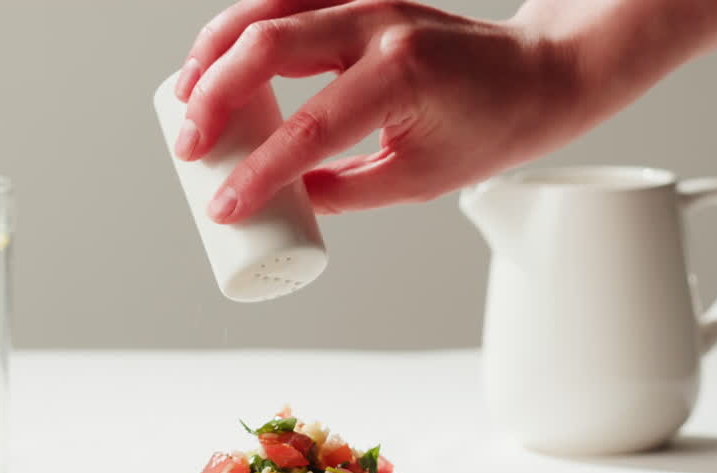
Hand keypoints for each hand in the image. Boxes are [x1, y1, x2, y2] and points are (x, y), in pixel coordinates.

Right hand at [173, 0, 596, 222]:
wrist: (535, 73)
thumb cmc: (489, 127)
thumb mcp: (419, 178)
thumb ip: (346, 192)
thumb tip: (284, 205)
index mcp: (401, 75)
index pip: (309, 127)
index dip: (258, 173)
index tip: (224, 208)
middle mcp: (378, 25)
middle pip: (269, 47)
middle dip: (213, 99)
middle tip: (187, 149)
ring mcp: (365, 2)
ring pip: (266, 10)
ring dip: (213, 53)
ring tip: (182, 101)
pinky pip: (283, 0)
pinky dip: (240, 27)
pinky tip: (213, 60)